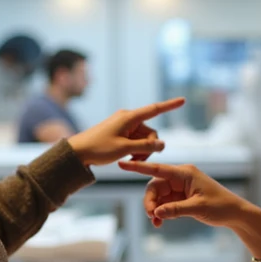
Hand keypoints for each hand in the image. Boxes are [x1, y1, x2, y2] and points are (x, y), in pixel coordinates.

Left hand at [66, 97, 185, 166]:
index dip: (170, 105)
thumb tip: (163, 144)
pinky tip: (127, 158)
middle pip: (150, 131)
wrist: (77, 152)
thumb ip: (145, 146)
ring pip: (143, 138)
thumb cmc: (98, 148)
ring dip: (142, 150)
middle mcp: (128, 118)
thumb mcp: (124, 149)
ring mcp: (123, 125)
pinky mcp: (119, 132)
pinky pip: (135, 140)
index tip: (183, 100)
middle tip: (138, 160)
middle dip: (149, 146)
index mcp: (129, 117)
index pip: (154, 109)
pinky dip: (135, 149)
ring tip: (131, 161)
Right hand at [116, 159, 244, 227]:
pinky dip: (161, 213)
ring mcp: (180, 187)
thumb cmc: (220, 206)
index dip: (138, 167)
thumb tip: (157, 212)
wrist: (234, 213)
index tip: (122, 164)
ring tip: (157, 223)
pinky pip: (165, 203)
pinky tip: (160, 222)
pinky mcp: (181, 197)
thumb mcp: (198, 208)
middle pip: (154, 187)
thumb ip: (176, 210)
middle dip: (150, 202)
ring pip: (158, 196)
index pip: (157, 169)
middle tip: (152, 217)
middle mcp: (180, 177)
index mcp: (185, 173)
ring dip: (155, 210)